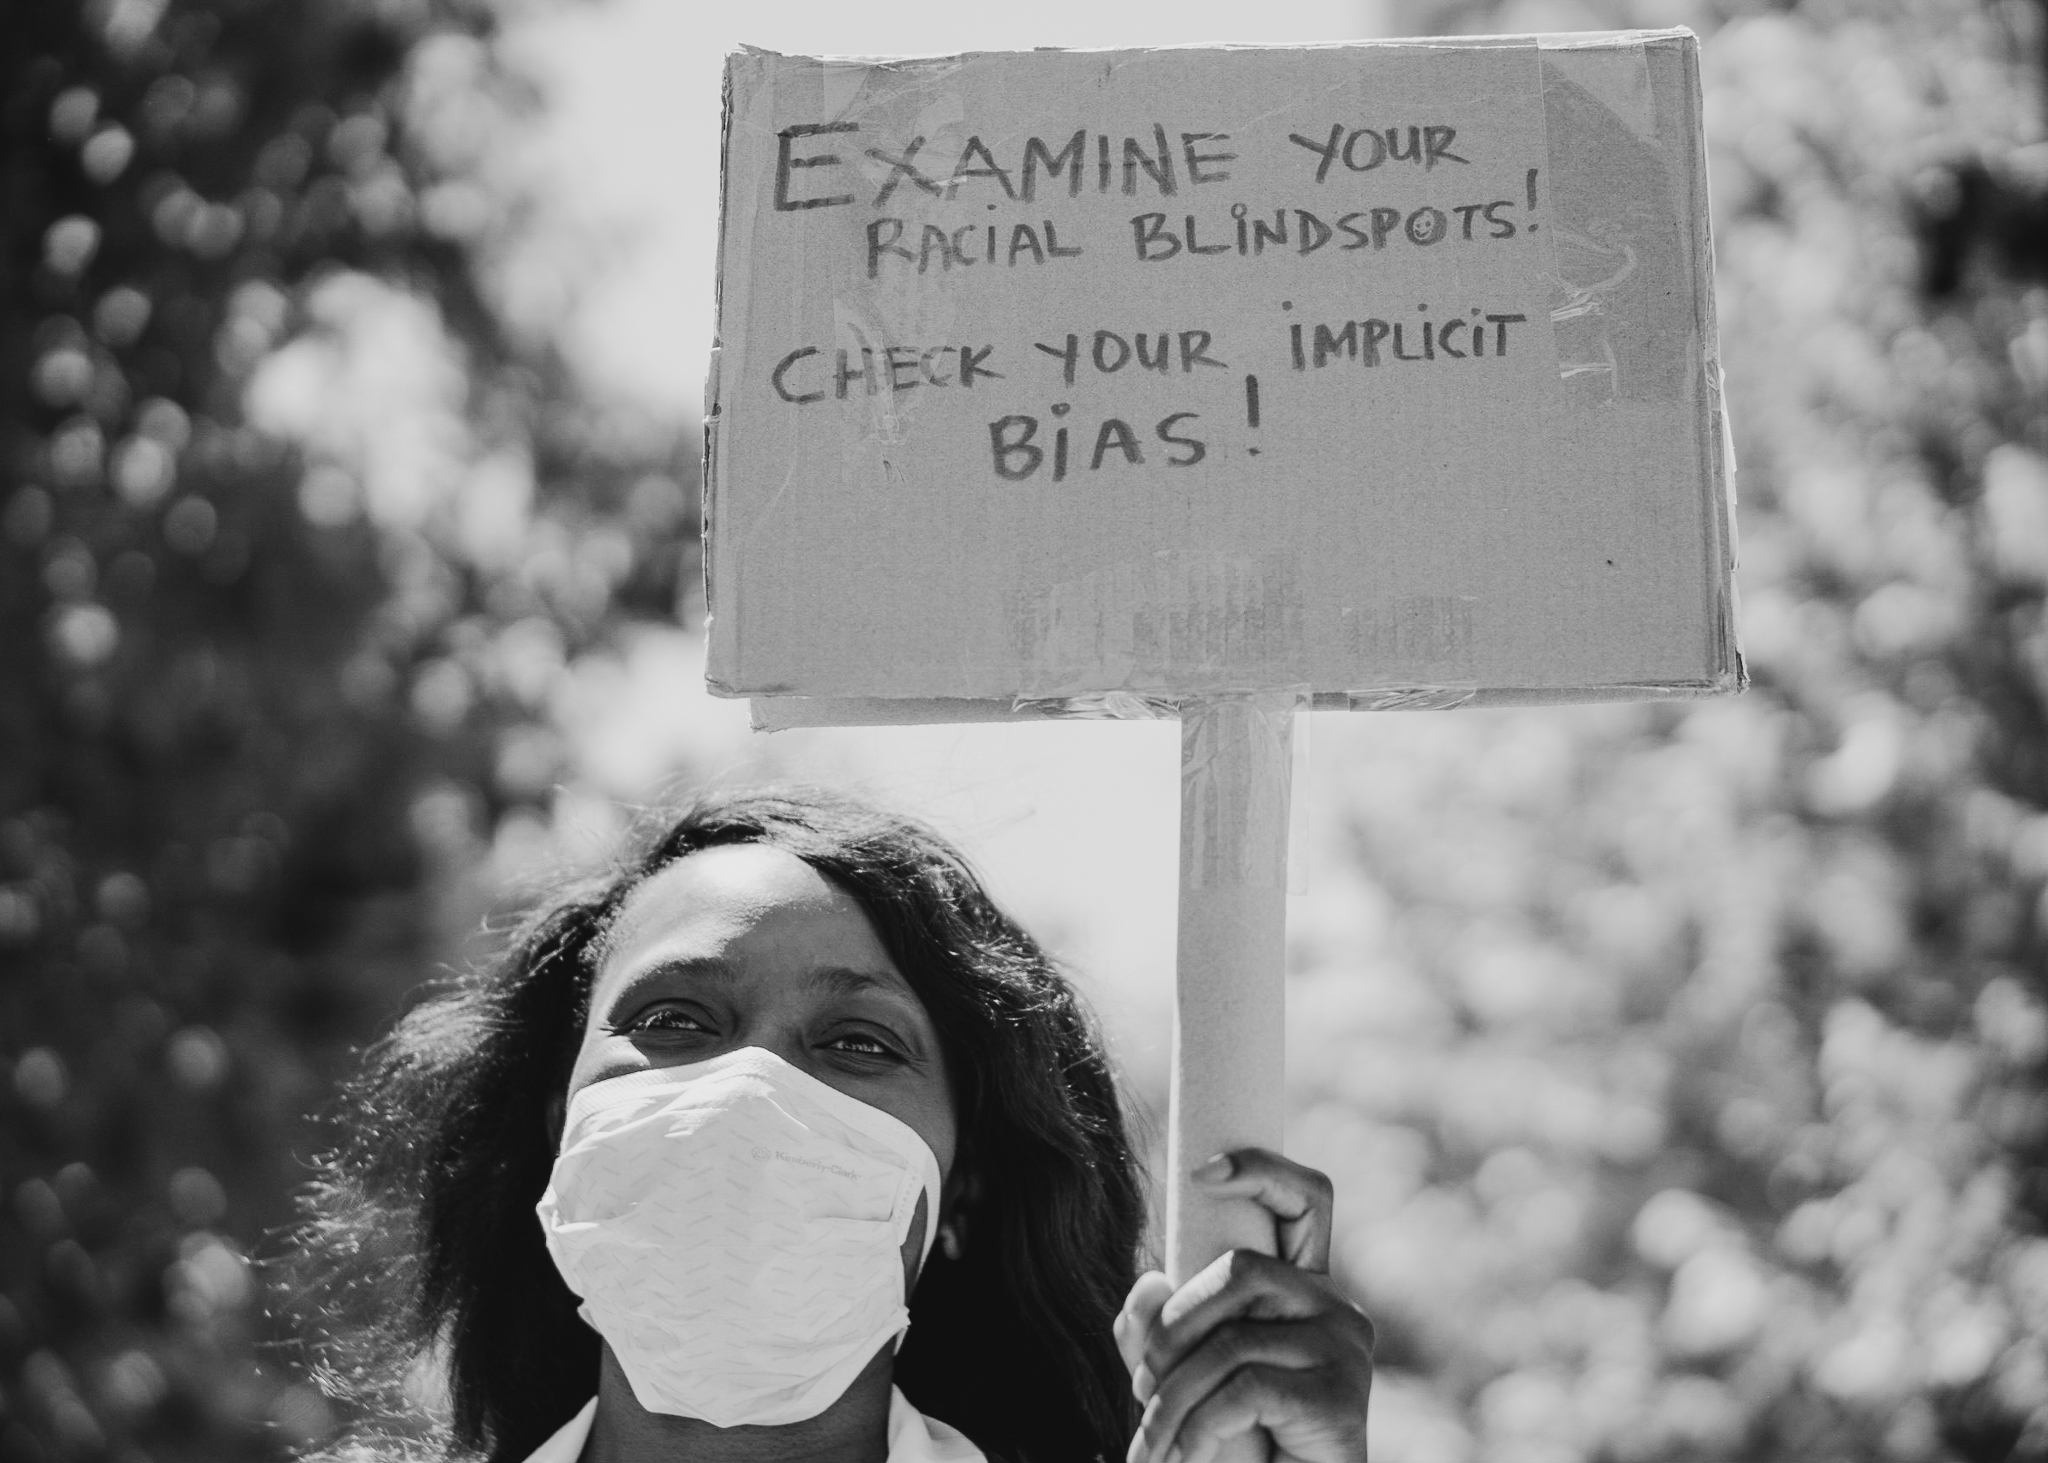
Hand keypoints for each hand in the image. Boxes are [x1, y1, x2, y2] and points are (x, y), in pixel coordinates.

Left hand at [1114, 1149, 1373, 1462]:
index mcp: (1304, 1290)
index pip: (1307, 1199)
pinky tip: (1189, 1455)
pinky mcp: (1344, 1397)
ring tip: (1153, 1444)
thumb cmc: (1238, 1443)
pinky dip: (1200, 1425)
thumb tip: (1149, 1281)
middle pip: (1243, 1268)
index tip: (1202, 1173)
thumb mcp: (1184, 1379)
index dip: (1262, 1170)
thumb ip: (1155, 1333)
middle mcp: (1335, 1307)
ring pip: (1234, 1339)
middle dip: (1174, 1326)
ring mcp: (1346, 1348)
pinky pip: (1248, 1387)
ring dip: (1174, 1397)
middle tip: (1141, 1385)